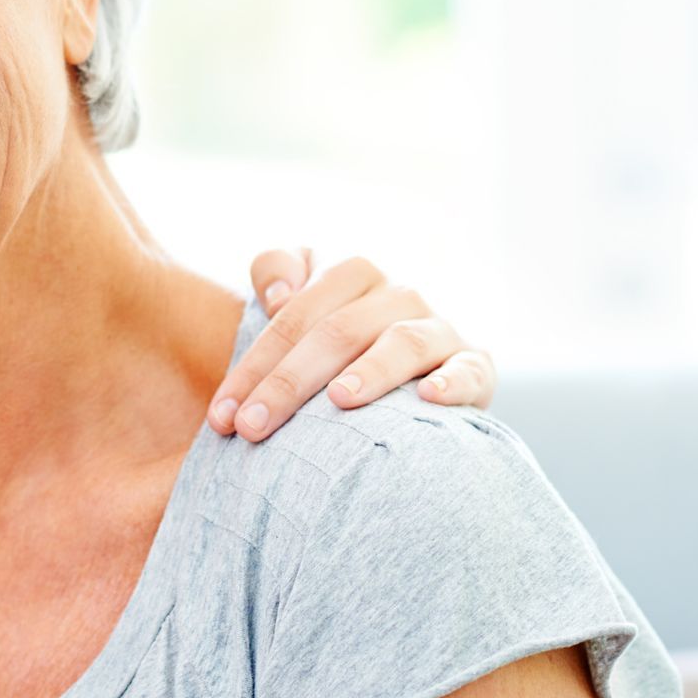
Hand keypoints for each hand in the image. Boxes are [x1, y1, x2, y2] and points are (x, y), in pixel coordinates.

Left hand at [207, 249, 496, 441]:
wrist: (413, 374)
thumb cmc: (338, 341)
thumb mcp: (302, 299)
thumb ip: (276, 270)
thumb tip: (278, 294)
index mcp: (353, 275)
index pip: (294, 316)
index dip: (254, 364)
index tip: (221, 417)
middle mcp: (399, 295)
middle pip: (337, 331)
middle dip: (289, 382)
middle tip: (252, 428)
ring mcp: (439, 329)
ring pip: (403, 342)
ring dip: (371, 370)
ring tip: (338, 399)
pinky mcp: (476, 364)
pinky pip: (471, 368)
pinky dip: (453, 380)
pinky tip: (429, 397)